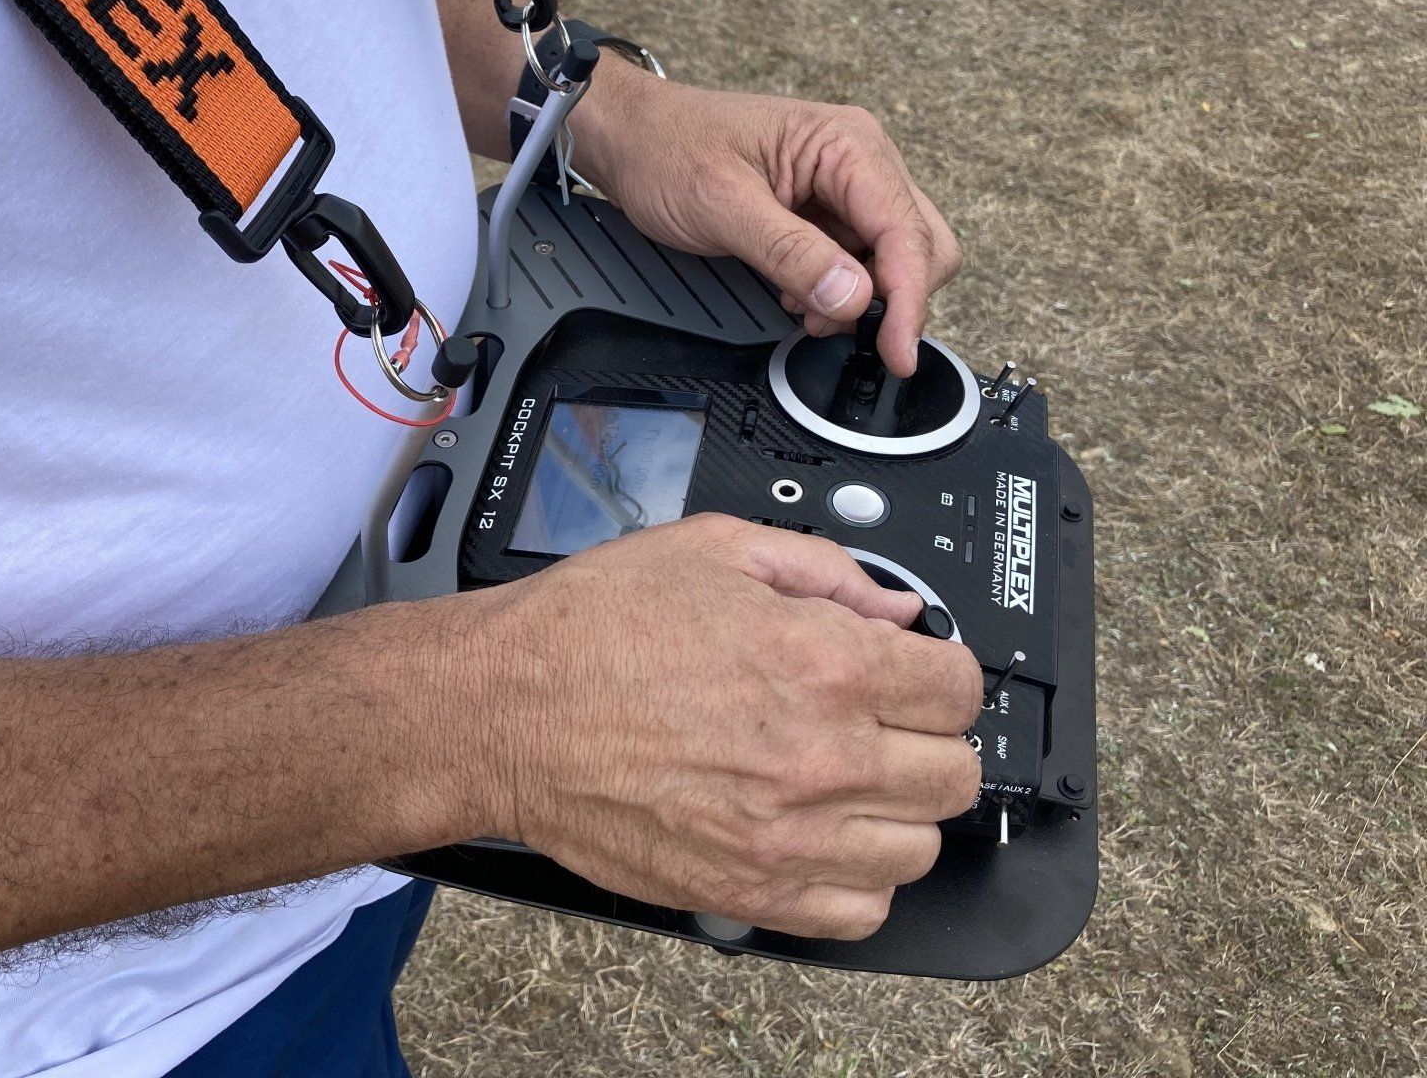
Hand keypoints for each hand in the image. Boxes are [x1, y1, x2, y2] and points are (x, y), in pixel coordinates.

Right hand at [469, 514, 982, 940]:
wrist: (503, 710)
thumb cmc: (589, 629)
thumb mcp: (711, 550)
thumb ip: (822, 570)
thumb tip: (892, 610)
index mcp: (822, 662)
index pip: (959, 690)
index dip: (939, 673)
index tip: (915, 675)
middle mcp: (820, 757)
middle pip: (953, 776)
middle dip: (926, 740)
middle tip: (879, 722)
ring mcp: (787, 837)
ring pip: (917, 849)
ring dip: (895, 812)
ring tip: (845, 781)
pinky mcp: (748, 894)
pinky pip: (859, 913)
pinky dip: (855, 882)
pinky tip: (818, 838)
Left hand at [574, 65, 961, 375]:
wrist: (631, 137)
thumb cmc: (667, 150)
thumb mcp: (722, 206)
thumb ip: (791, 253)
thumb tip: (852, 296)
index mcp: (847, 145)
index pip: (906, 232)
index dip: (908, 299)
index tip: (895, 353)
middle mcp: (860, 159)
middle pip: (921, 244)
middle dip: (893, 298)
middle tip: (838, 330)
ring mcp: (846, 184)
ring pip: (894, 257)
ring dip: (861, 297)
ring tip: (804, 308)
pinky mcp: (826, 207)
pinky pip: (858, 258)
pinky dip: (840, 288)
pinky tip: (799, 293)